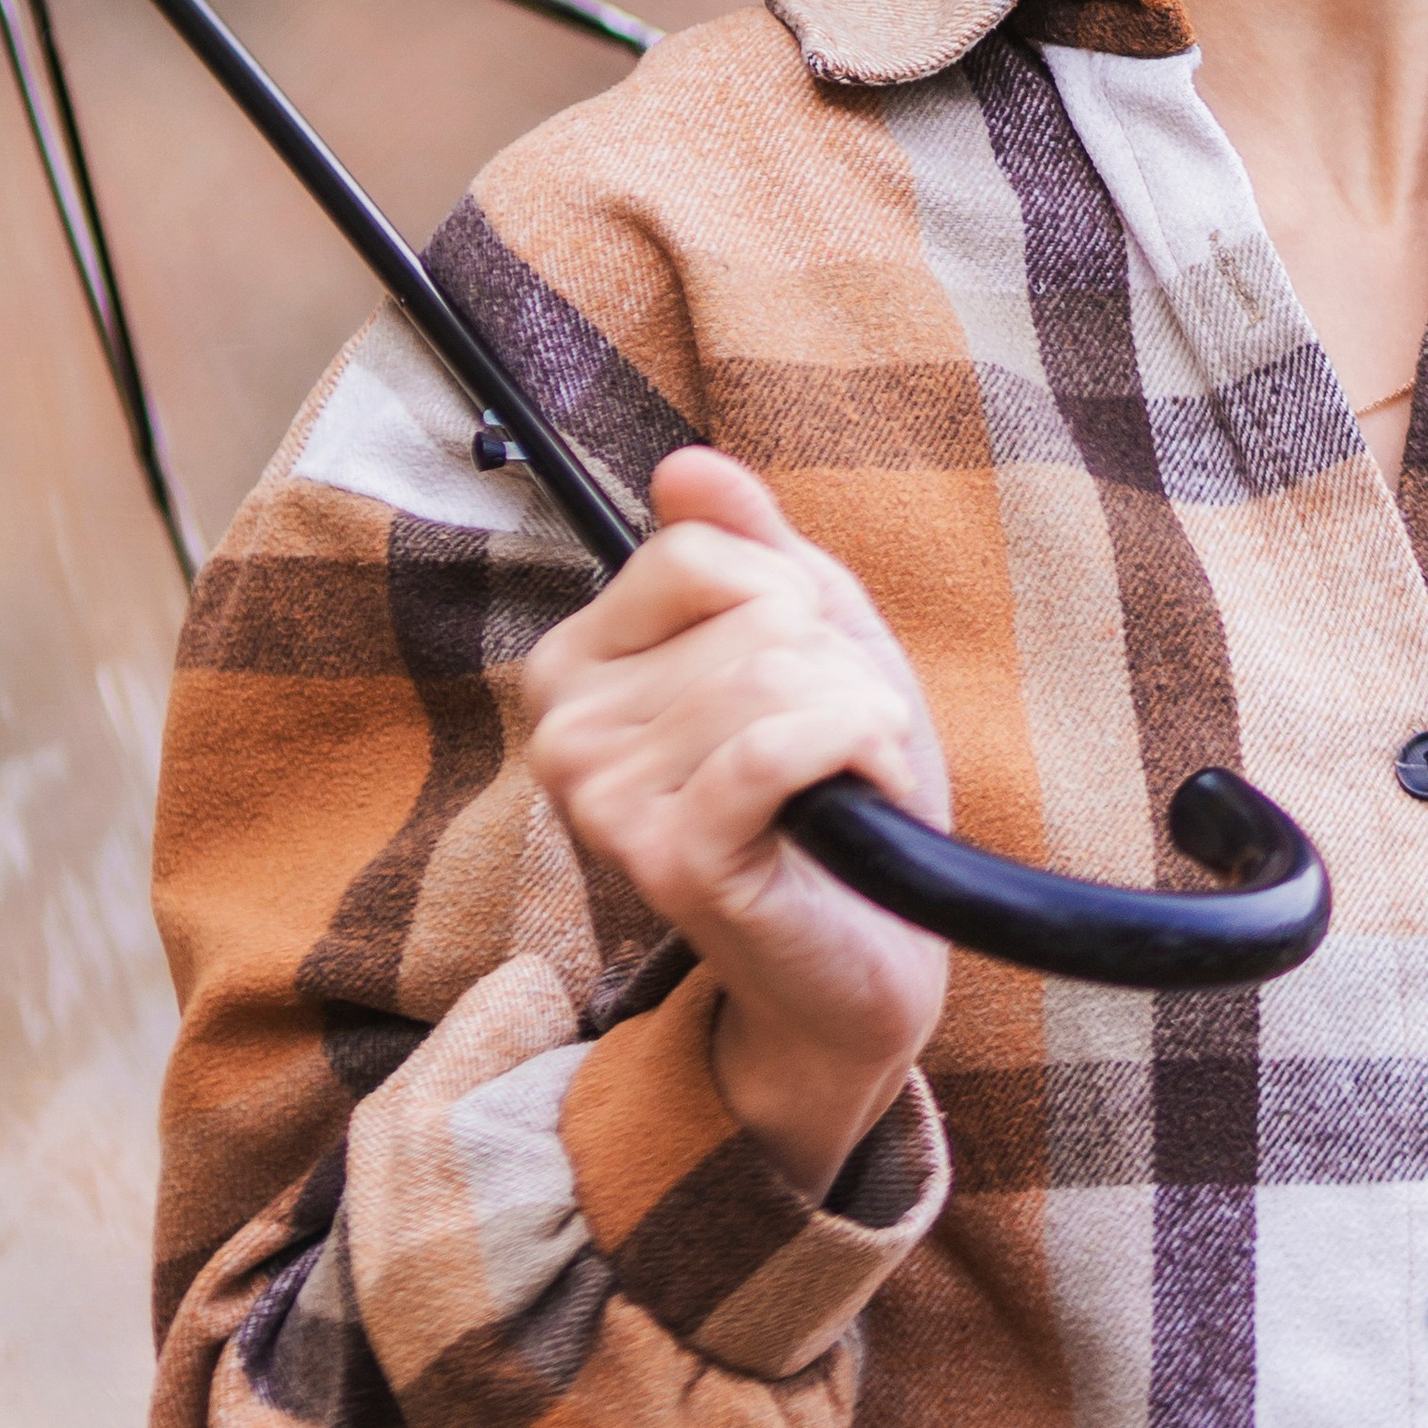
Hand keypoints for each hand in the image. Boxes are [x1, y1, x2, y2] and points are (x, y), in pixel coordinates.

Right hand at [521, 448, 950, 1200]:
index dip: (790, 600)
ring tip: (846, 785)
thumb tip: (685, 464)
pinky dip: (858, 752)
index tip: (809, 676)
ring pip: (775, 670)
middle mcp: (565, 727)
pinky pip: (779, 742)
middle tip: (830, 753)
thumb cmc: (831, 798)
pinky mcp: (668, 857)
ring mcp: (604, 798)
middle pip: (751, 610)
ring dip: (859, 720)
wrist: (859, 963)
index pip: (696, 553)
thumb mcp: (807, 643)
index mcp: (579, 665)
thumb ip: (748, 546)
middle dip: (835, 670)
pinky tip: (862, 799)